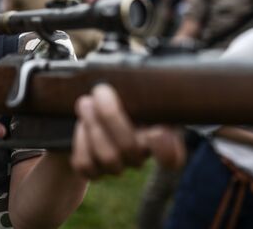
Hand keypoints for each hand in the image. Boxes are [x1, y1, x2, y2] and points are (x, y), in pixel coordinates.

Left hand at [70, 84, 184, 178]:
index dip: (165, 149)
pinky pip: (86, 165)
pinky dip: (80, 143)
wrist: (95, 104)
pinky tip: (81, 125)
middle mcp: (140, 155)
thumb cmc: (122, 92)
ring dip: (93, 126)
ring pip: (107, 157)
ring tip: (85, 102)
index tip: (155, 131)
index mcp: (160, 136)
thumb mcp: (136, 86)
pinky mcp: (95, 170)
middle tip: (100, 91)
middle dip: (110, 116)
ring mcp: (118, 166)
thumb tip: (141, 82)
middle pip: (129, 148)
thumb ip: (144, 88)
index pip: (172, 157)